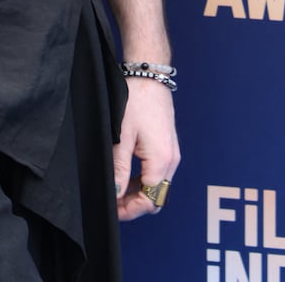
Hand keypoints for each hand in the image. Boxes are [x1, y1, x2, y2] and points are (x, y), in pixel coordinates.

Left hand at [113, 77, 179, 220]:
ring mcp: (171, 153)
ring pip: (157, 185)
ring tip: (116, 188)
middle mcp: (172, 160)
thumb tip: (115, 193)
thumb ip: (120, 167)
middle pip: (156, 196)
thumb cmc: (135, 100)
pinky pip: (158, 172)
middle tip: (112, 202)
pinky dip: (143, 179)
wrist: (149, 75)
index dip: (130, 209)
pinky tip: (126, 175)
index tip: (112, 209)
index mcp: (162, 160)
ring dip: (138, 192)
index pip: (150, 200)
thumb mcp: (122, 136)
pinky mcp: (168, 146)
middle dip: (134, 204)